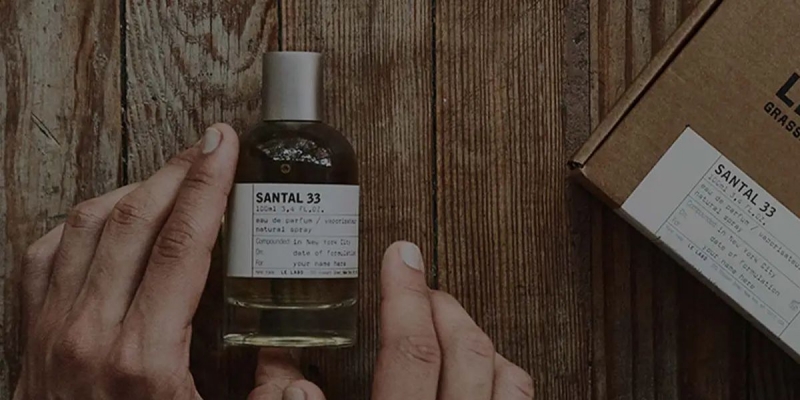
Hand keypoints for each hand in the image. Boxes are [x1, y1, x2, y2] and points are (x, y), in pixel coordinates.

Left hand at [15, 124, 238, 398]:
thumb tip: (297, 362)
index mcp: (146, 356)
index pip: (182, 243)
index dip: (207, 185)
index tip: (224, 147)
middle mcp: (92, 331)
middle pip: (134, 219)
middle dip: (176, 171)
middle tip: (207, 147)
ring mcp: (55, 328)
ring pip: (88, 224)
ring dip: (132, 187)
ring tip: (170, 176)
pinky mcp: (34, 332)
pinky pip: (47, 252)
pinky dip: (81, 221)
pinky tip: (110, 217)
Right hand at [253, 242, 533, 399]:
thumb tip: (293, 380)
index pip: (412, 355)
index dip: (404, 296)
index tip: (399, 255)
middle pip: (467, 353)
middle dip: (441, 307)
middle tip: (417, 287)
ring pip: (506, 378)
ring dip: (476, 337)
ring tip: (447, 320)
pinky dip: (503, 374)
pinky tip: (478, 369)